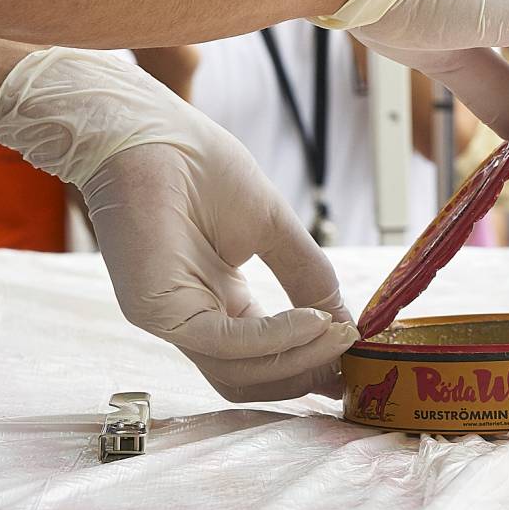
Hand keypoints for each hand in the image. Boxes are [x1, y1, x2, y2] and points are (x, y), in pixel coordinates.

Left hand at [0, 50, 358, 399]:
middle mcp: (196, 316)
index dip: (312, 361)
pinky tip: (312, 321)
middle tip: (353, 360)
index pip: (267, 352)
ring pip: (241, 371)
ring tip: (340, 334)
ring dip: (299, 360)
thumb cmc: (200, 167)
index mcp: (219, 298)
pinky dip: (274, 339)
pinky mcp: (160, 313)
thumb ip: (307, 274)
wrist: (152, 134)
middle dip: (308, 372)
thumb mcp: (271, 226)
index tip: (356, 362)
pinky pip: (224, 343)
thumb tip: (345, 323)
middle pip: (255, 376)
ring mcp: (174, 320)